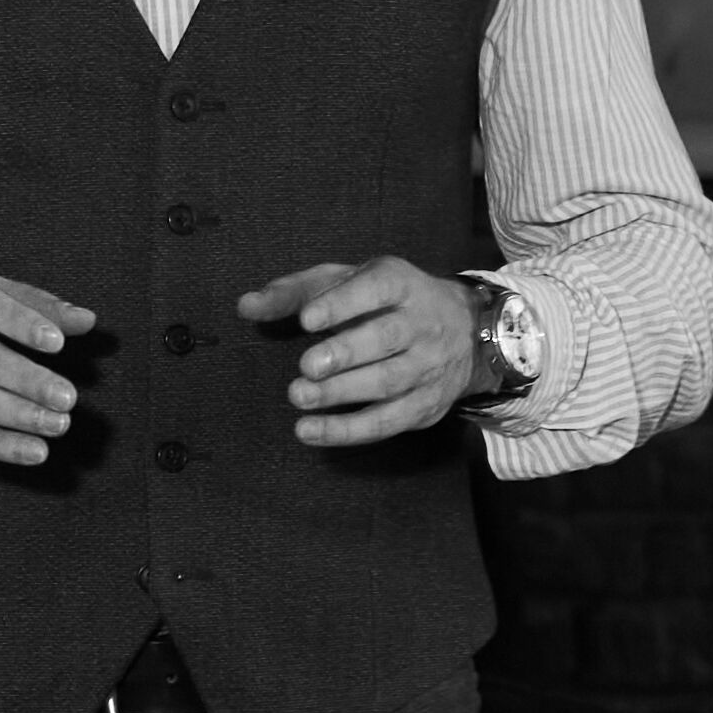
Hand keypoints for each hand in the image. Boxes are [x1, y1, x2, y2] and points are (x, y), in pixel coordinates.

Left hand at [235, 257, 478, 447]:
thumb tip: (246, 306)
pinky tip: (310, 431)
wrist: (466, 331)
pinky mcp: (424, 406)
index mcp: (400, 284)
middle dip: (345, 353)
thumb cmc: (386, 301)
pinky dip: (347, 430)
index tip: (308, 318)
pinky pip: (387, 422)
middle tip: (306, 367)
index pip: (377, 288)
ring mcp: (427, 367)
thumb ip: (295, 292)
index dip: (343, 304)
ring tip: (299, 397)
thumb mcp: (346, 281)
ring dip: (342, 394)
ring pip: (388, 382)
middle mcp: (421, 323)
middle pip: (386, 338)